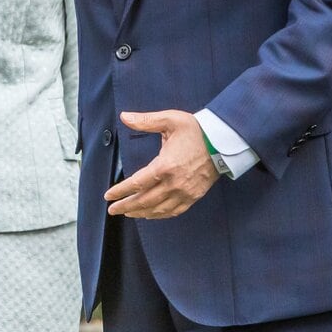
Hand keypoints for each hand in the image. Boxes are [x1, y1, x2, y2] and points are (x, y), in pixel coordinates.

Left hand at [104, 111, 219, 219]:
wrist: (223, 141)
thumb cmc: (196, 130)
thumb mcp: (170, 120)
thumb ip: (145, 121)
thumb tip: (124, 116)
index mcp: (165, 166)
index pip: (137, 183)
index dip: (121, 191)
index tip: (108, 196)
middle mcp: (174, 183)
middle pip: (144, 201)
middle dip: (126, 206)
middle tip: (112, 210)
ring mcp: (185, 192)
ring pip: (158, 209)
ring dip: (140, 212)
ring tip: (127, 212)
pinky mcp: (194, 196)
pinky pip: (173, 211)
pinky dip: (159, 215)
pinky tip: (150, 214)